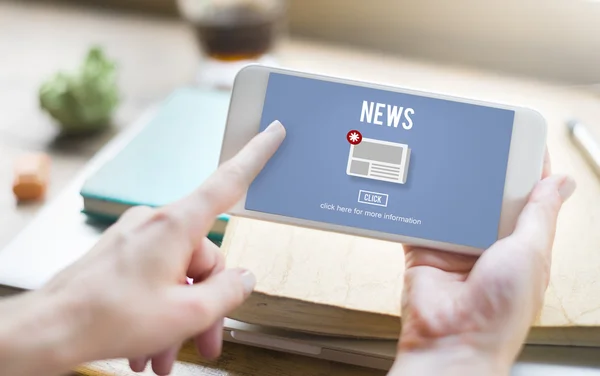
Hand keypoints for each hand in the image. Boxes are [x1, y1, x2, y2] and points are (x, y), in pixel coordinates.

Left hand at [36, 120, 285, 374]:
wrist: (48, 330)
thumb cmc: (107, 318)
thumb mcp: (186, 314)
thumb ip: (228, 292)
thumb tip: (244, 278)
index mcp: (177, 226)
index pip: (228, 183)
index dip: (255, 157)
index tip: (272, 133)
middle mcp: (157, 224)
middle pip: (205, 257)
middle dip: (206, 304)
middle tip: (207, 341)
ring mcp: (137, 238)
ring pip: (179, 274)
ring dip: (180, 317)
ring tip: (166, 355)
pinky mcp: (123, 254)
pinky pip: (157, 277)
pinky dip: (159, 311)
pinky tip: (150, 347)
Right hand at [392, 150, 575, 374]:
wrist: (452, 341)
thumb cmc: (500, 313)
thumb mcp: (531, 254)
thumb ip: (539, 215)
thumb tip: (560, 182)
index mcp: (520, 244)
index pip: (526, 197)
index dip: (525, 168)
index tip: (519, 139)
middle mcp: (488, 243)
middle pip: (487, 195)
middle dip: (484, 171)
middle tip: (479, 140)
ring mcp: (455, 246)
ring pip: (453, 204)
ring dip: (451, 185)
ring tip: (448, 156)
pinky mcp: (424, 249)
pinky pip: (420, 220)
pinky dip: (418, 205)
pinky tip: (418, 185)